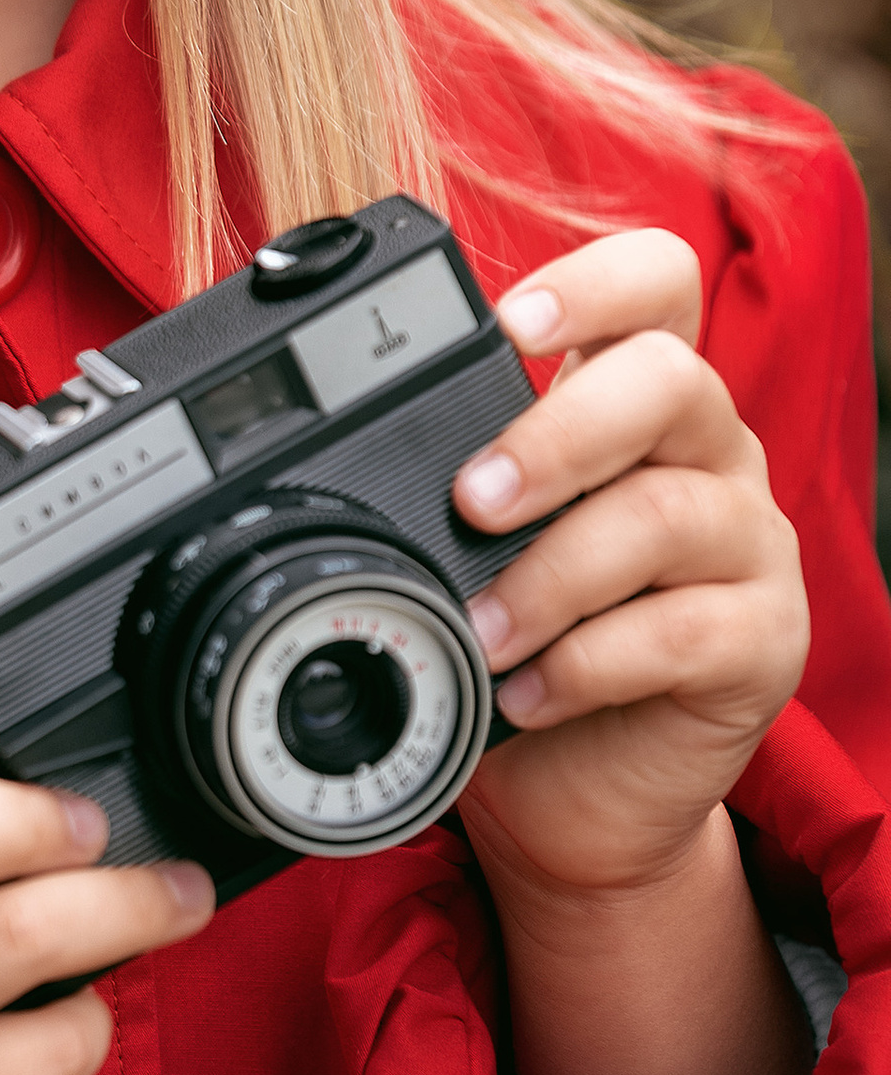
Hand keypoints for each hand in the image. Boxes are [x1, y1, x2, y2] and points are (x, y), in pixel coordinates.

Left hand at [452, 228, 809, 912]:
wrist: (575, 791)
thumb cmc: (515, 640)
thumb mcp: (469, 542)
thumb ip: (437, 479)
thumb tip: (310, 459)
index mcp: (634, 398)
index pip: (655, 283)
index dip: (594, 282)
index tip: (506, 323)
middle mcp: (705, 448)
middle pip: (670, 379)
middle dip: (559, 434)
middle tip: (472, 500)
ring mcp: (746, 541)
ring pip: (670, 511)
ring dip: (554, 572)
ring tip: (482, 630)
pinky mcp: (763, 640)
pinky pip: (687, 630)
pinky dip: (589, 664)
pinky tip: (531, 691)